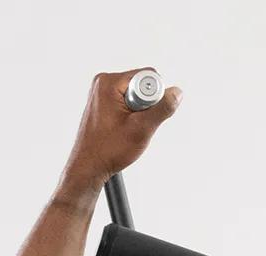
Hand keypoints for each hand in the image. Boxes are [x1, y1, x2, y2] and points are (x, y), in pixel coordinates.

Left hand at [58, 68, 182, 195]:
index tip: (140, 118)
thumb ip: (162, 108)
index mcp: (108, 82)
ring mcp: (101, 93)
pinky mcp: (103, 104)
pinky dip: (131, 117)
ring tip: (125, 130)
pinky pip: (127, 104)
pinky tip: (122, 131)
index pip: (148, 77)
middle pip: (142, 86)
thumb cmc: (107, 151)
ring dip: (138, 114)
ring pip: (136, 96)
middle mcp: (103, 83)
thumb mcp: (141, 129)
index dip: (153, 99)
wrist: (88, 169)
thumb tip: (177, 92)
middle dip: (145, 107)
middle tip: (132, 126)